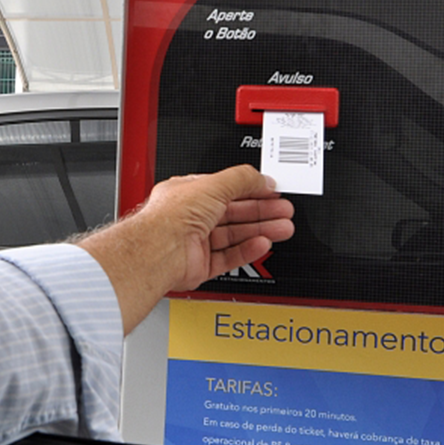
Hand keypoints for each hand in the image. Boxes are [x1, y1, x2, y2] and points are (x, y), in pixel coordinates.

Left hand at [76, 165, 293, 333]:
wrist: (159, 251)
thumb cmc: (172, 217)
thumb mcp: (213, 184)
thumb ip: (241, 179)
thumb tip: (263, 179)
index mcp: (189, 193)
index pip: (226, 189)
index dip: (251, 190)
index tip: (272, 192)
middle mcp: (191, 217)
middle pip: (234, 213)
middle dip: (261, 212)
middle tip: (284, 211)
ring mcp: (195, 242)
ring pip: (234, 236)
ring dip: (260, 230)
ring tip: (283, 228)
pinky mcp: (200, 265)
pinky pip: (229, 257)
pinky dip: (247, 250)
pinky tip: (263, 243)